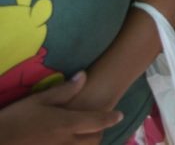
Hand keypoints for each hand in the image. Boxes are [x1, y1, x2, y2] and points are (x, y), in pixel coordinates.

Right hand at [0, 72, 122, 144]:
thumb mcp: (38, 100)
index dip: (111, 117)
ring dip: (88, 141)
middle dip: (99, 131)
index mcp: (67, 123)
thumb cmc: (15, 119)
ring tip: (86, 134)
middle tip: (98, 124)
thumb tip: (84, 76)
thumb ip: (63, 90)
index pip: (98, 121)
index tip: (120, 115)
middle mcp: (68, 141)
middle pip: (94, 139)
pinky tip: (69, 140)